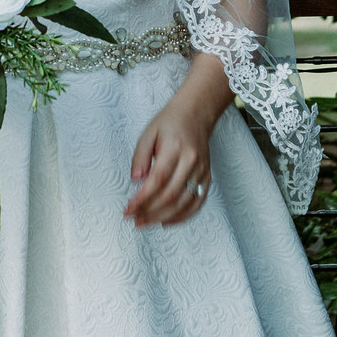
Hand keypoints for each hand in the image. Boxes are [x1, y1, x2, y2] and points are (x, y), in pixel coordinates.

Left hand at [125, 90, 218, 227]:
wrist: (196, 114)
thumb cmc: (170, 123)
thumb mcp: (148, 133)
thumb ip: (140, 157)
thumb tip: (135, 181)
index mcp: (175, 148)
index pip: (157, 180)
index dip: (142, 199)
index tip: (129, 209)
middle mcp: (191, 162)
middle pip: (171, 195)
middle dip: (150, 212)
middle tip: (134, 219)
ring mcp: (202, 172)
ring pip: (184, 203)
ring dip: (163, 218)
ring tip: (145, 222)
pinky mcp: (207, 179)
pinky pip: (197, 204)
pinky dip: (182, 217)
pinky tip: (166, 221)